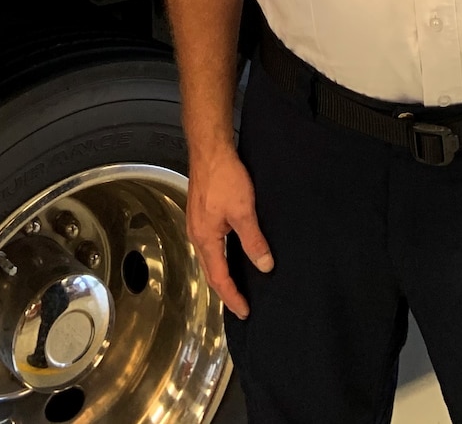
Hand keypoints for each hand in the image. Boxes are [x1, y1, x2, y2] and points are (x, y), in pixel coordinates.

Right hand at [186, 143, 273, 318]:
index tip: (244, 311)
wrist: (210, 150)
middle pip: (211, 272)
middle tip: (241, 306)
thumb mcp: (243, 212)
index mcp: (205, 239)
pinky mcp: (202, 214)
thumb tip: (264, 265)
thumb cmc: (223, 176)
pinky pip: (211, 245)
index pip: (219, 278)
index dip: (233, 297)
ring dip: (222, 275)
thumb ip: (253, 241)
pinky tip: (231, 255)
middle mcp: (197, 235)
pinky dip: (220, 258)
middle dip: (226, 291)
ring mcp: (198, 224)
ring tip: (237, 287)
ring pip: (210, 258)